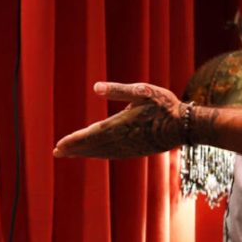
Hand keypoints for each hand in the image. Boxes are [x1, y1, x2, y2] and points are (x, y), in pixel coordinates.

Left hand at [54, 81, 183, 158]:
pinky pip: (111, 155)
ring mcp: (128, 148)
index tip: (59, 144)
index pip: (91, 134)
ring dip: (84, 153)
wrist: (185, 126)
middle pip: (92, 146)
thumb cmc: (164, 105)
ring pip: (100, 152)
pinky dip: (98, 155)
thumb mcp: (143, 91)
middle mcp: (122, 140)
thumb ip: (118, 90)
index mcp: (121, 125)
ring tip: (68, 154)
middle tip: (56, 152)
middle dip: (73, 149)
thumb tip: (96, 87)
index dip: (74, 140)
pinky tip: (93, 154)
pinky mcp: (135, 151)